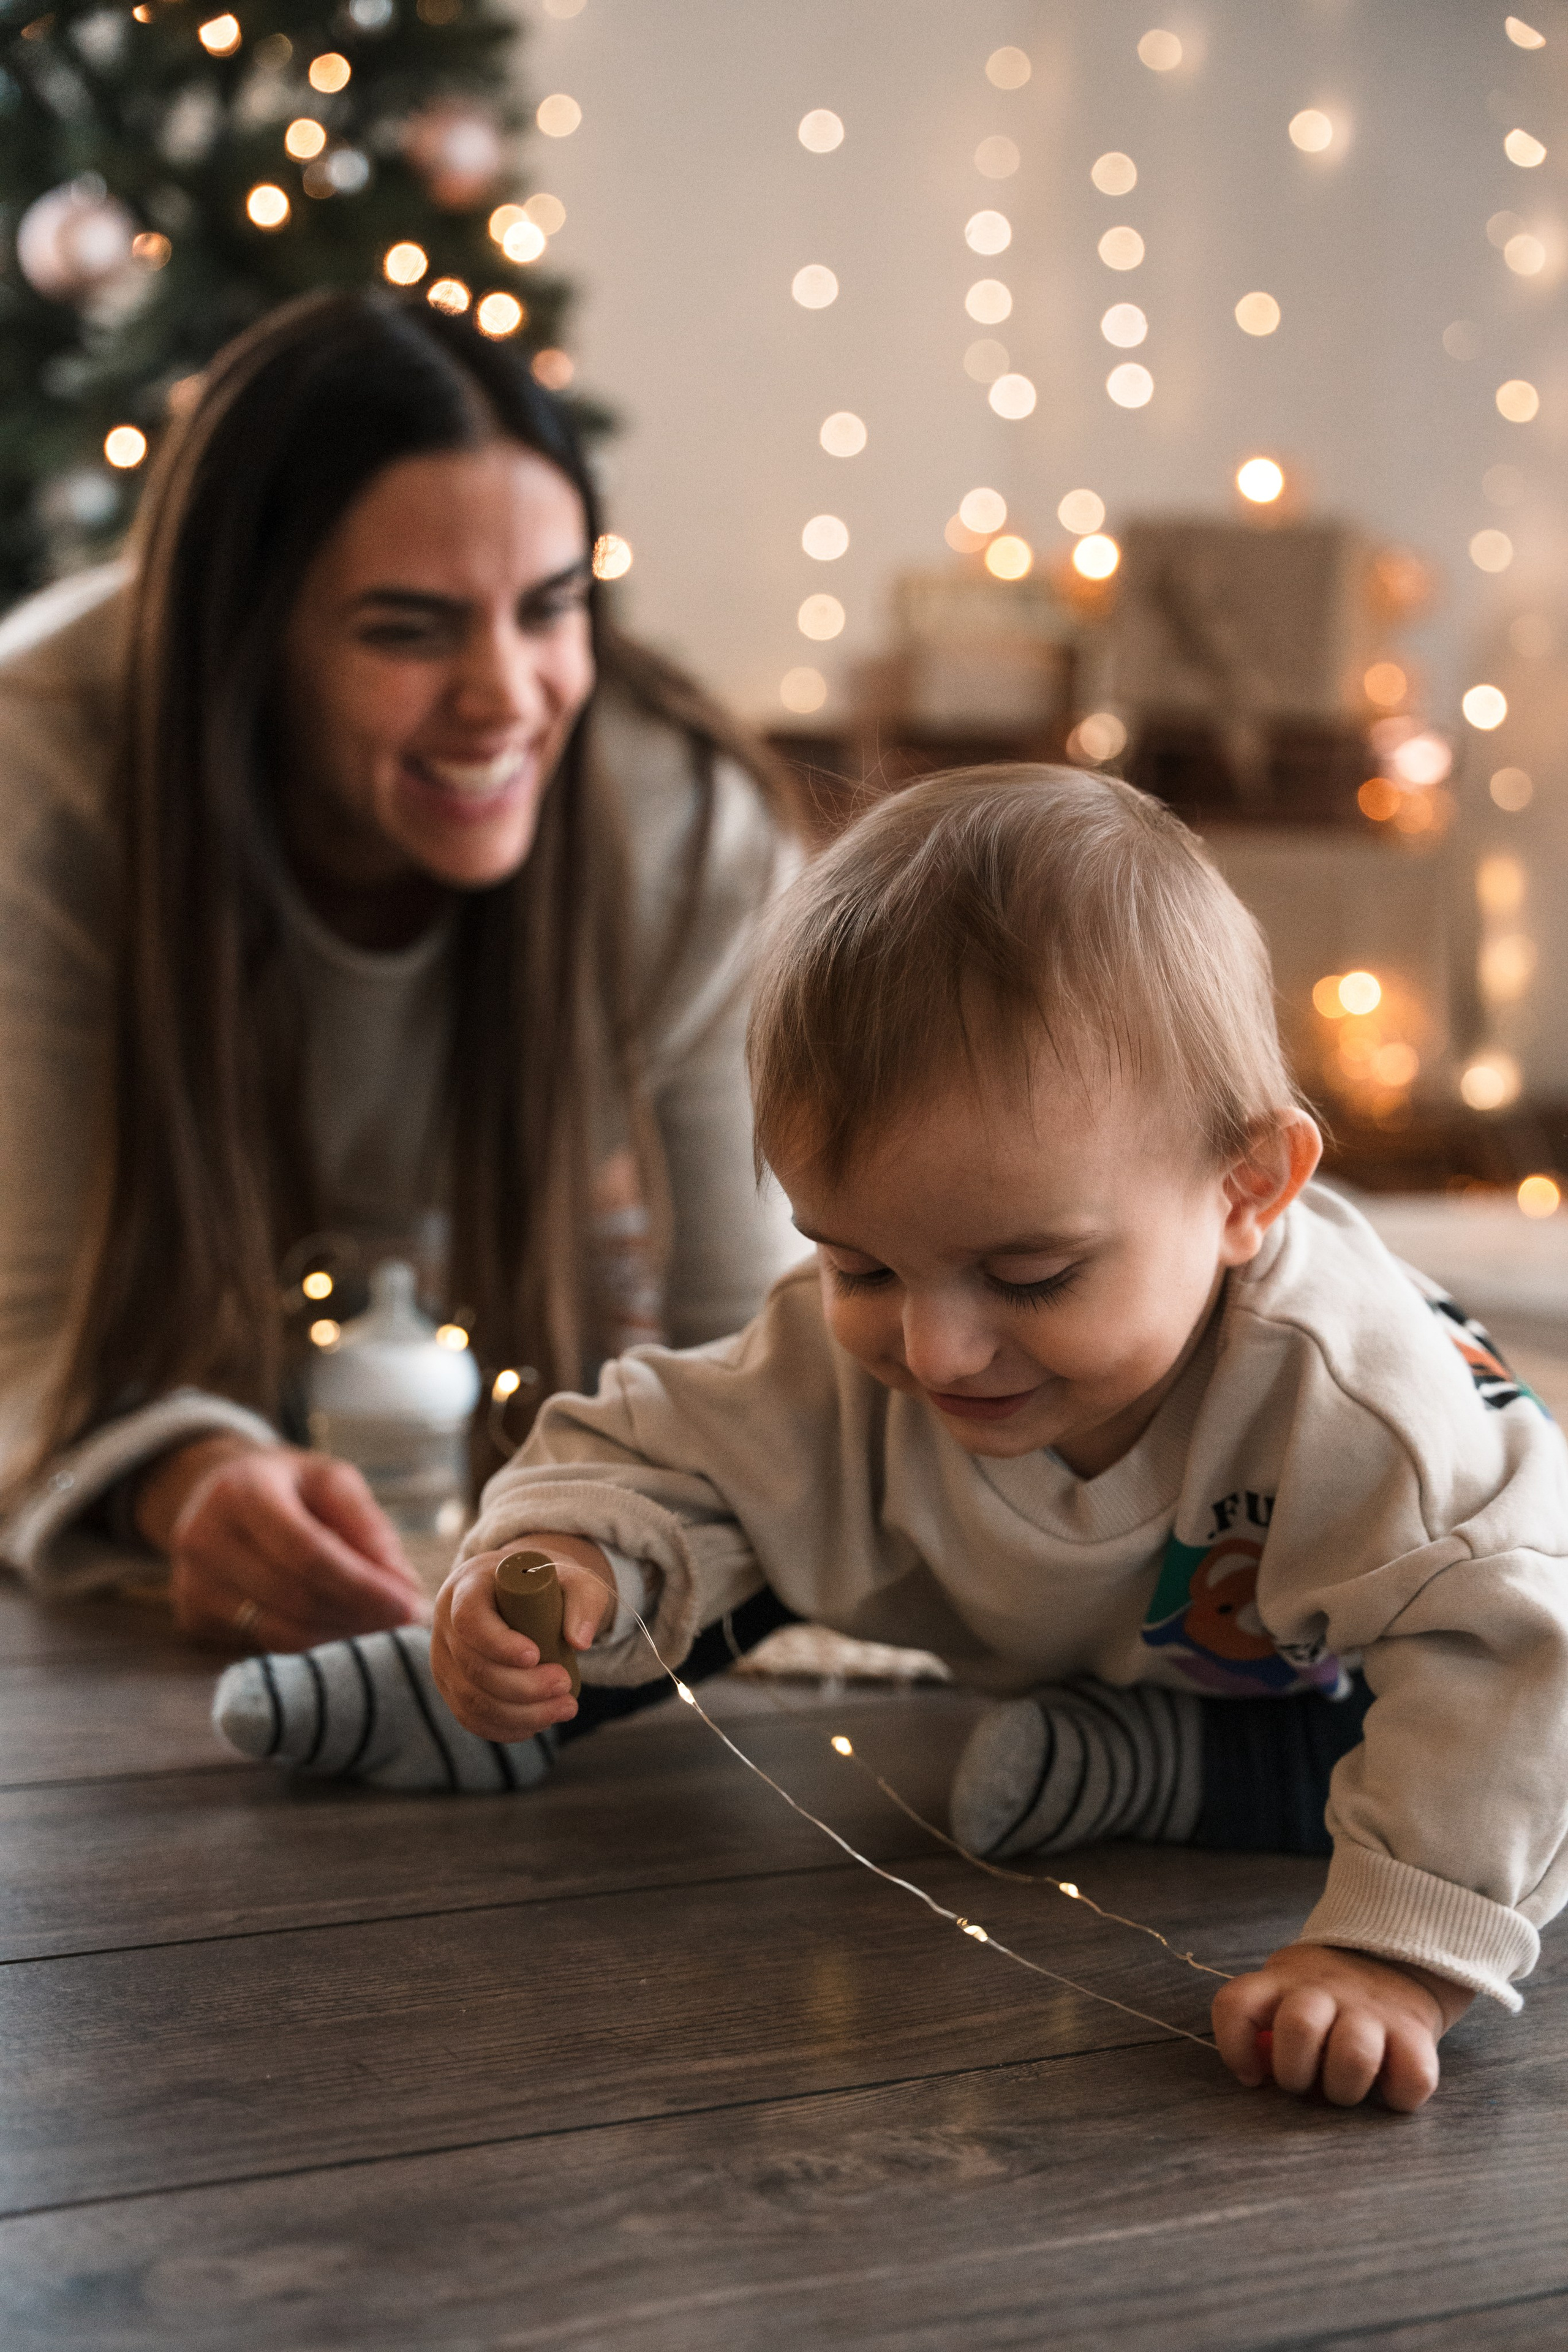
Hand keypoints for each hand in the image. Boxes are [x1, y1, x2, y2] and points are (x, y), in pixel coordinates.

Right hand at [135, 1436, 428, 1651]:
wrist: (214, 1492)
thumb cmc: (288, 1486)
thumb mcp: (332, 1483)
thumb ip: (368, 1528)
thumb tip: (403, 1590)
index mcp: (242, 1491)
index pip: (307, 1552)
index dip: (362, 1585)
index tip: (409, 1606)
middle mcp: (204, 1537)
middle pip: (294, 1597)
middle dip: (358, 1616)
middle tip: (404, 1624)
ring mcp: (191, 1581)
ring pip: (278, 1632)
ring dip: (339, 1638)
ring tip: (379, 1629)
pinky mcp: (191, 1615)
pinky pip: (262, 1644)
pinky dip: (310, 1645)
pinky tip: (339, 1631)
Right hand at [431, 1535, 615, 1741]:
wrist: (520, 1594)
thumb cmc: (544, 1585)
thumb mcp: (571, 1579)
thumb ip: (583, 1600)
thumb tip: (580, 1642)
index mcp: (467, 1588)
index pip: (469, 1620)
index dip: (499, 1644)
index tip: (536, 1656)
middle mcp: (446, 1625)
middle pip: (473, 1668)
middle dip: (522, 1687)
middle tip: (565, 1685)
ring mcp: (445, 1661)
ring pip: (471, 1701)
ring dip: (521, 1714)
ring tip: (565, 1707)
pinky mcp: (453, 1688)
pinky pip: (471, 1718)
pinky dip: (506, 1728)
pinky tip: (539, 1723)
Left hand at [1212, 1940, 1473, 2110]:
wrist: (1395, 1958)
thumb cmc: (1326, 1998)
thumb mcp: (1286, 1992)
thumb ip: (1266, 2028)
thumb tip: (1259, 2076)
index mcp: (1283, 1982)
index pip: (1237, 2003)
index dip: (1234, 2046)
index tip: (1251, 2075)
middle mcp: (1325, 1991)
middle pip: (1298, 2028)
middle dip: (1295, 2073)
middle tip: (1305, 2084)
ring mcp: (1372, 2011)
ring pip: (1354, 2055)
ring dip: (1344, 2088)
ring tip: (1344, 2088)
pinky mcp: (1416, 2034)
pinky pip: (1412, 2078)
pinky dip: (1399, 2096)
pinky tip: (1389, 2090)